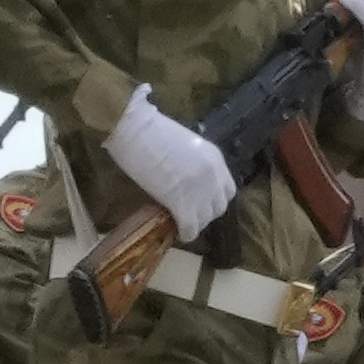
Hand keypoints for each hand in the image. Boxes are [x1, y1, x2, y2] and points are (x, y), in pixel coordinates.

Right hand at [106, 86, 238, 236]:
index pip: (228, 190)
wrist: (136, 130)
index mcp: (215, 159)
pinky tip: (177, 232)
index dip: (214, 199)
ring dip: (195, 223)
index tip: (201, 201)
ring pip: (206, 219)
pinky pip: (191, 229)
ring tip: (180, 221)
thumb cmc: (152, 132)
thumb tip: (189, 181)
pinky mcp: (183, 204)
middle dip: (205, 213)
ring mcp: (200, 191)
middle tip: (189, 213)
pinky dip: (185, 233)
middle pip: (219, 207)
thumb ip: (194, 164)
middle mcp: (214, 176)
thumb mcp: (185, 147)